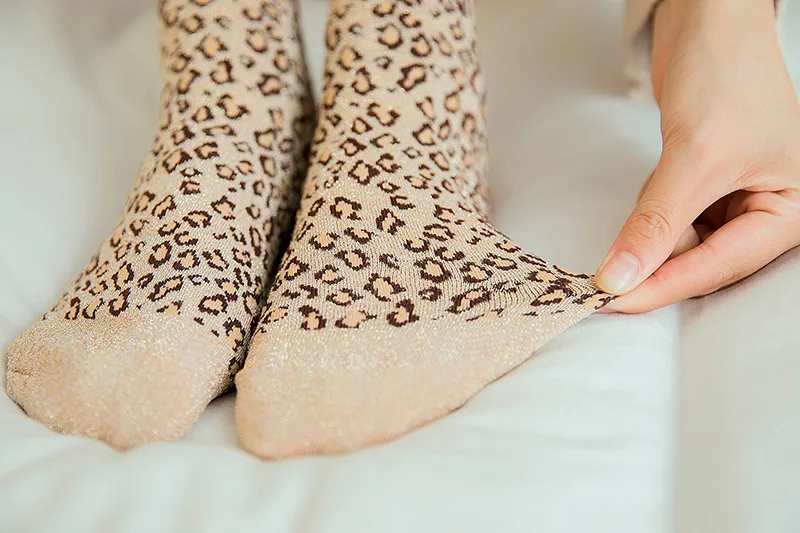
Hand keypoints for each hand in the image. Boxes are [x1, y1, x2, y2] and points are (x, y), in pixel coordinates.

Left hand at [596, 0, 799, 312]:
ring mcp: (736, 200)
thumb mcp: (693, 157)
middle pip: (700, 262)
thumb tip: (620, 278)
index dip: (661, 287)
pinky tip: (641, 213)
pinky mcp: (705, 187)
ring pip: (682, 245)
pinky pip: (672, 221)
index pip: (717, 267)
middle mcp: (769, 211)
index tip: (610, 302)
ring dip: (649, 242)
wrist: (710, 20)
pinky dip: (649, 222)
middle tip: (602, 283)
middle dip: (653, 267)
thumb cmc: (726, 74)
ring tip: (629, 232)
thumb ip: (655, 223)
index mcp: (792, 211)